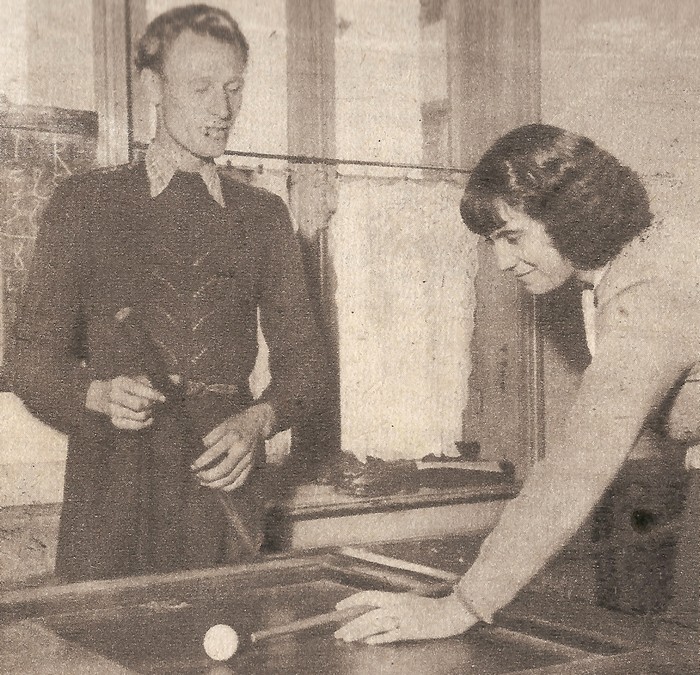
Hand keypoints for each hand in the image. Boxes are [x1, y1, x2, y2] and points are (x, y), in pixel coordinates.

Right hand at [86, 376, 164, 429]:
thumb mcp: (139, 379)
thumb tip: (180, 379)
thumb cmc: (128, 386)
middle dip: (151, 405)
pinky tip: (150, 419)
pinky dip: (143, 424)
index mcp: (122, 382)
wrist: (100, 395)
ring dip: (148, 414)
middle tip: (156, 404)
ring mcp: (113, 409)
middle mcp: (115, 395)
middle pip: (138, 404)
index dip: (153, 394)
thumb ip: (160, 380)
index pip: (138, 388)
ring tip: (153, 410)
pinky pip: (131, 426)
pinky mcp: (114, 420)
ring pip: (137, 415)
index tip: (163, 398)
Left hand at [191, 403, 274, 491]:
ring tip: (204, 483)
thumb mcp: (224, 424)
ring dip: (216, 484)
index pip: (215, 452)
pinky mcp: (251, 466)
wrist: (258, 423)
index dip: (202, 461)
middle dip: (208, 476)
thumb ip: (212, 436)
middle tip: (197, 476)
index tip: (192, 466)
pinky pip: (240, 481)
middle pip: (224, 470)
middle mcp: (242, 450)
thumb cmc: (238, 423)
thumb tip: (201, 449)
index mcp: (233, 438)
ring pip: (231, 478)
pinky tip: (218, 486)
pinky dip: (228, 487)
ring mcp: (248, 460)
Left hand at [333, 591, 477, 643]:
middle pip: (368, 614)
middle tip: (338, 632)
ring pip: (375, 625)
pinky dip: (378, 638)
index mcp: (395, 597)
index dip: (352, 601)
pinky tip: (366, 642)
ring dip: (359, 632)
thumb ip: (392, 604)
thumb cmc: (429, 606)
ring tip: (347, 638)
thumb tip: (375, 609)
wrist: (449, 612)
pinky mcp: (409, 632)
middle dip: (351, 623)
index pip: (368, 596)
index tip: (339, 606)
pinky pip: (390, 635)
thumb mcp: (408, 600)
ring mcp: (402, 619)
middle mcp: (396, 606)